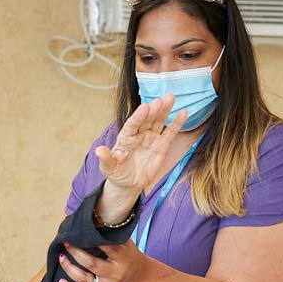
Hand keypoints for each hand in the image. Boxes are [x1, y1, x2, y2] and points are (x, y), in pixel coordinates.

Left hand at [58, 239, 146, 281]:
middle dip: (75, 253)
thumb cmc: (127, 254)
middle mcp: (116, 273)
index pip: (104, 247)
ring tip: (61, 258)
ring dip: (70, 269)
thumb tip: (92, 220)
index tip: (77, 233)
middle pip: (92, 264)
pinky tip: (61, 281)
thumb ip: (110, 234)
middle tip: (66, 243)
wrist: (137, 276)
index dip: (89, 240)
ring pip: (85, 280)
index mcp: (122, 257)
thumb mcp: (124, 242)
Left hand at [94, 94, 187, 221]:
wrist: (128, 183)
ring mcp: (151, 139)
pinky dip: (177, 124)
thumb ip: (106, 159)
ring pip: (158, 122)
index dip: (138, 117)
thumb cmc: (117, 173)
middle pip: (146, 120)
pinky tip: (183, 113)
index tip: (144, 107)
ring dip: (164, 110)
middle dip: (153, 111)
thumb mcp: (109, 168)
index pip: (132, 125)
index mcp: (125, 138)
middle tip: (159, 101)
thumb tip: (98, 151)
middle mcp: (139, 135)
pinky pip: (169, 134)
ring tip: (170, 98)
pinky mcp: (161, 146)